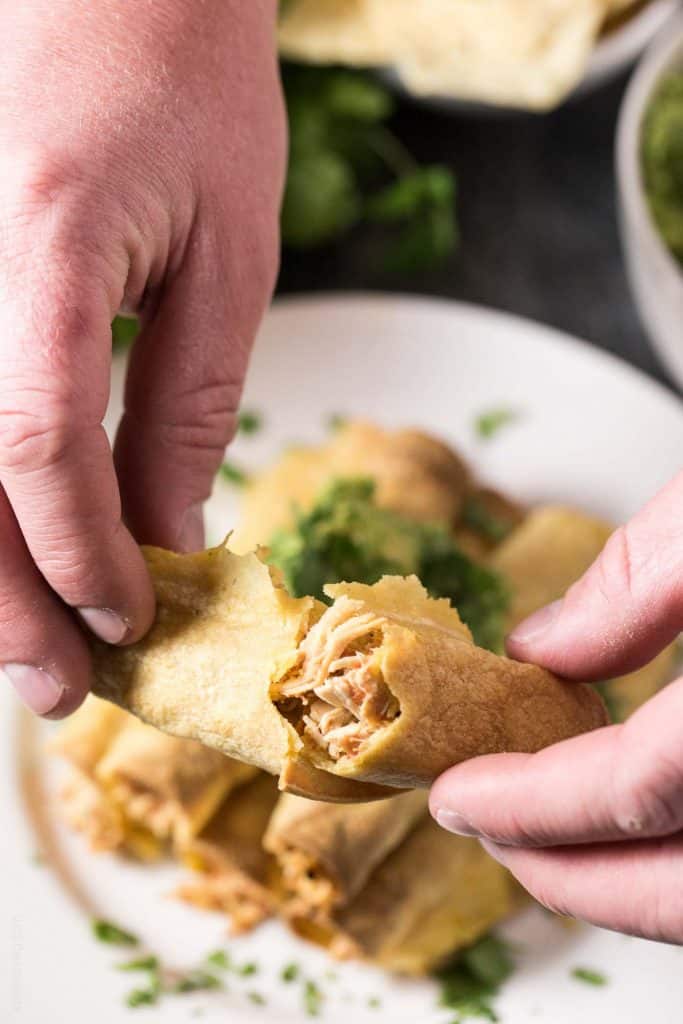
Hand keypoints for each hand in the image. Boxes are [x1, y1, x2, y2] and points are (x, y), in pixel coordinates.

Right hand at [0, 0, 284, 717]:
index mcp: (38, 246)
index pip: (31, 442)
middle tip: (64, 688)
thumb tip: (164, 536)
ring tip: (37, 645)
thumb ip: (184, 404)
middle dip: (7, 604)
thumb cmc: (190, 89)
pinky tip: (17, 552)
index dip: (78, 553)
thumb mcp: (225, 255)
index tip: (130, 618)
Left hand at [430, 472, 682, 941]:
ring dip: (624, 886)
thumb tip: (546, 647)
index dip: (530, 807)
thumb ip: (636, 582)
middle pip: (678, 893)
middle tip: (488, 830)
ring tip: (547, 834)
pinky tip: (643, 817)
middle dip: (564, 874)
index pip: (628, 794)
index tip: (458, 798)